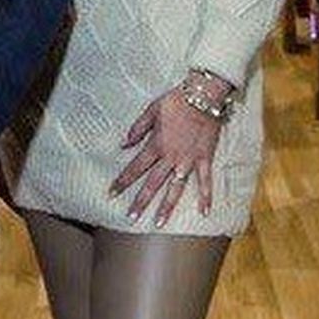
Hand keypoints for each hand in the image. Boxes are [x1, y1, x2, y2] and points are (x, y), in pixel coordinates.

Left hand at [110, 89, 222, 225]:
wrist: (203, 96)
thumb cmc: (177, 101)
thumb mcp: (152, 110)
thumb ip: (138, 129)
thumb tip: (124, 144)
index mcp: (156, 145)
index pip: (135, 168)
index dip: (122, 181)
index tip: (112, 193)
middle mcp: (170, 157)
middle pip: (152, 183)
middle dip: (140, 201)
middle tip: (131, 217)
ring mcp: (188, 160)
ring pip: (175, 188)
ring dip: (167, 206)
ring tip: (159, 223)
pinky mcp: (204, 159)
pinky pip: (205, 181)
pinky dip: (206, 196)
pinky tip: (205, 212)